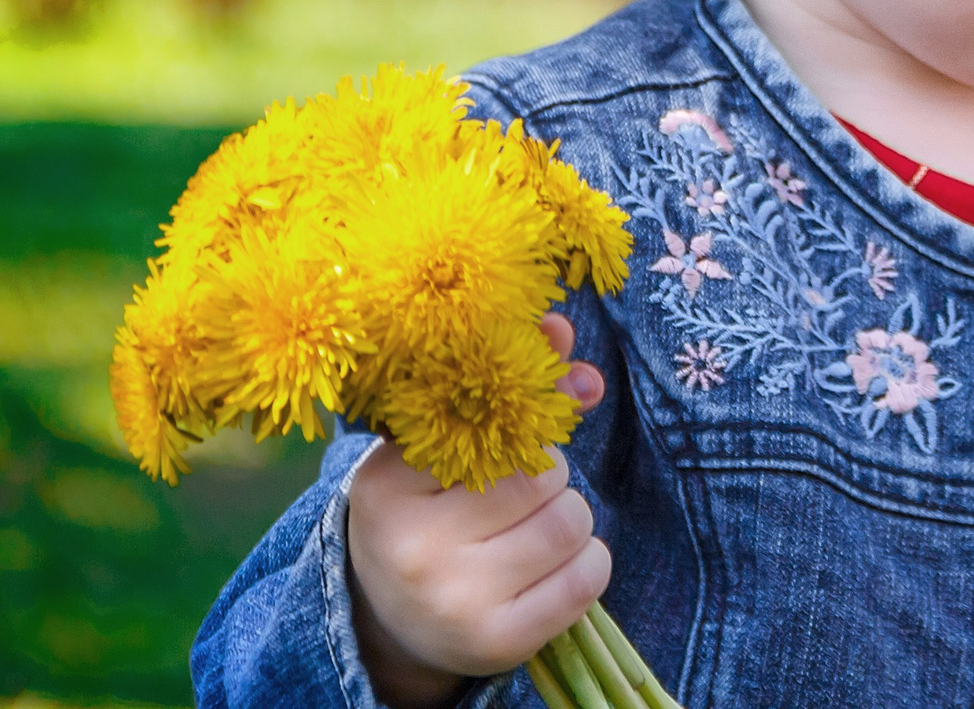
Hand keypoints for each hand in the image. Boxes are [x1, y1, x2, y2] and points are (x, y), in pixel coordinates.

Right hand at [347, 314, 609, 708]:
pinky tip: (554, 568)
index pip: (492, 423)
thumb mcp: (441, 451)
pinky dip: (588, 564)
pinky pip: (587, 578)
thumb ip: (503, 387)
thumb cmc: (428, 515)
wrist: (391, 623)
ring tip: (534, 531)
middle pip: (540, 476)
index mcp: (385, 485)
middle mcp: (413, 546)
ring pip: (569, 522)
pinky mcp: (496, 643)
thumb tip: (561, 331)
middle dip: (548, 477)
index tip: (511, 436)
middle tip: (518, 497)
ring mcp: (453, 600)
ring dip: (570, 519)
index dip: (520, 425)